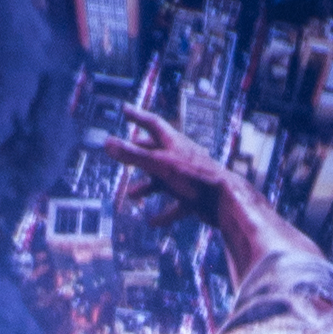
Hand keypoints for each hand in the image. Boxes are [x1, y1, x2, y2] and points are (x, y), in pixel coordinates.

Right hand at [107, 100, 242, 220]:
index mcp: (174, 143)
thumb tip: (106, 143)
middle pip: (156, 152)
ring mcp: (188, 177)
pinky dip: (163, 213)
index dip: (137, 116)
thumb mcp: (159, 165)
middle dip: (139, 154)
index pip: (152, 123)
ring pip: (164, 180)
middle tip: (125, 153)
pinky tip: (153, 222)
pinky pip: (176, 205)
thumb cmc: (195, 178)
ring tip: (132, 195)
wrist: (226, 201)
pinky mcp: (194, 197)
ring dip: (147, 187)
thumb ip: (133, 155)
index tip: (125, 110)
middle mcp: (181, 157)